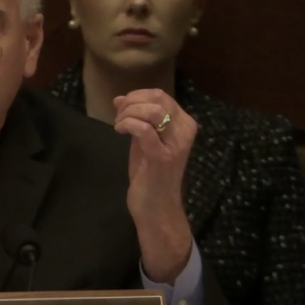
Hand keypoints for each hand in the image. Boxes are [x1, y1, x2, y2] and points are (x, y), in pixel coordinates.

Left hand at [113, 89, 195, 283]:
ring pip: (152, 110)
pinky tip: (120, 131)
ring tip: (119, 125)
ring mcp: (175, 145)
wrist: (157, 209)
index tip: (122, 107)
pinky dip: (127, 124)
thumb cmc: (151, 176)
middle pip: (158, 98)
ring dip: (129, 113)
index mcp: (185, 125)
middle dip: (131, 102)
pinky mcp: (161, 157)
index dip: (137, 95)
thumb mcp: (144, 142)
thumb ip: (136, 119)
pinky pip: (143, 129)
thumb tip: (120, 98)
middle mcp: (185, 131)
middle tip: (119, 117)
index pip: (161, 95)